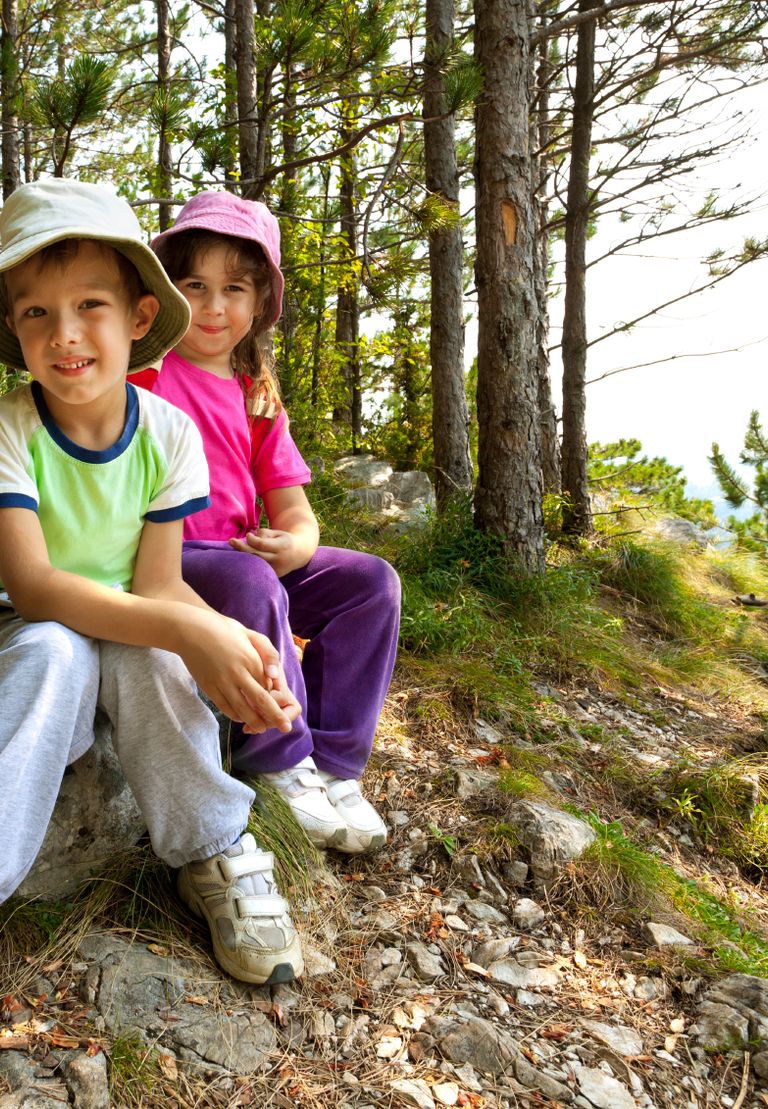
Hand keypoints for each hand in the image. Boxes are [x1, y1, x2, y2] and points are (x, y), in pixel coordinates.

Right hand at [177, 610, 300, 733]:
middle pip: (260, 701)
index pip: (269, 685)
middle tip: (285, 728)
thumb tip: (275, 677)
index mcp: (251, 659)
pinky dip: (234, 716)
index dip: (277, 698)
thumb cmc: (223, 629)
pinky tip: (241, 718)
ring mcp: (222, 682)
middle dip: (274, 717)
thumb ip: (268, 653)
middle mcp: (238, 673)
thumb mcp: (250, 634)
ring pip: (241, 708)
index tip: (284, 707)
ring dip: (254, 721)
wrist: (190, 630)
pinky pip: (224, 707)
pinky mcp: (208, 687)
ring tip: (262, 728)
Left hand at [229, 528, 308, 576]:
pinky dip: (249, 564)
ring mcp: (276, 569)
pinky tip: (240, 560)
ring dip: (243, 557)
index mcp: (282, 547)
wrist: (300, 554)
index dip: (252, 539)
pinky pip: (259, 570)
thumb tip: (250, 537)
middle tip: (231, 541)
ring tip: (234, 548)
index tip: (248, 534)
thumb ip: (265, 534)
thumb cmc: (284, 540)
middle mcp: (279, 560)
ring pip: (256, 564)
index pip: (262, 544)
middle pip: (256, 555)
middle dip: (242, 548)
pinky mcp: (274, 575)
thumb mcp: (278, 533)